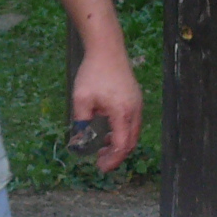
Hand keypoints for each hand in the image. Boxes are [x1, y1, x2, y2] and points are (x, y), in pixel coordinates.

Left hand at [69, 47, 143, 172]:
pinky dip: (122, 132)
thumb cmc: (93, 72)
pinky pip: (132, 122)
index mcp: (122, 113)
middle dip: (116, 154)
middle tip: (99, 160)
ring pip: (132, 133)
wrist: (107, 48)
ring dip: (119, 143)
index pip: (122, 145)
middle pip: (131, 142)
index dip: (112, 160)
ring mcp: (137, 104)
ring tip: (101, 147)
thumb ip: (81, 123)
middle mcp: (134, 111)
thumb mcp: (81, 99)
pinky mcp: (135, 99)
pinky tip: (108, 131)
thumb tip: (78, 143)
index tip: (100, 167)